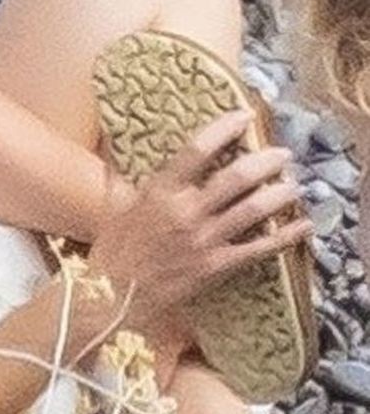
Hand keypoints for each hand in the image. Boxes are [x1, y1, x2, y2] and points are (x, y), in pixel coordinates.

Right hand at [89, 111, 310, 337]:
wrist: (111, 298)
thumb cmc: (111, 250)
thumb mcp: (115, 204)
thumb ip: (121, 171)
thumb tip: (110, 138)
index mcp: (160, 191)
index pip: (198, 149)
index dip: (225, 128)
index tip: (245, 115)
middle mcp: (185, 211)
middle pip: (236, 177)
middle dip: (266, 161)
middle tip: (283, 153)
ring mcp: (203, 239)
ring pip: (253, 209)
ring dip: (280, 194)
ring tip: (295, 184)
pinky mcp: (216, 266)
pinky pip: (259, 249)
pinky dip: (285, 236)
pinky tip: (303, 226)